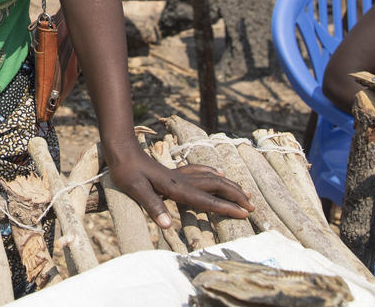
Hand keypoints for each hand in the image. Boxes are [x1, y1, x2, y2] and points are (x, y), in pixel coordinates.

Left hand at [108, 149, 251, 227]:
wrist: (121, 148)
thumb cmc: (126, 170)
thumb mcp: (136, 190)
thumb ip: (153, 206)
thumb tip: (168, 226)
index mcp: (176, 188)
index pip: (207, 200)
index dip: (226, 208)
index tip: (245, 214)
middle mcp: (182, 180)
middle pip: (216, 187)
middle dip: (235, 197)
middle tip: (252, 207)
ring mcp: (179, 174)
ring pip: (211, 178)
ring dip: (229, 185)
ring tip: (244, 192)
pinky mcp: (173, 171)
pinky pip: (200, 171)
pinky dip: (212, 173)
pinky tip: (218, 173)